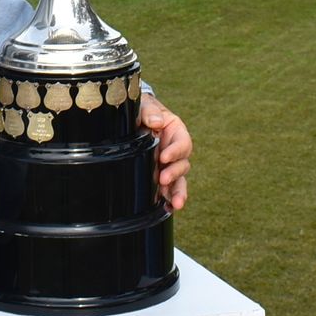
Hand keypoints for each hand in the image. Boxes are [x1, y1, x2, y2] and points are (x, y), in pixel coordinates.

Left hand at [138, 93, 191, 210]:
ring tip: (175, 203)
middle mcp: (175, 150)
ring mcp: (168, 164)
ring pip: (179, 181)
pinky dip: (168, 199)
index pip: (182, 143)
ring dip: (177, 191)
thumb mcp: (145, 106)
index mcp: (176, 131)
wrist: (132, 119)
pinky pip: (167, 189)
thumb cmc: (142, 110)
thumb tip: (156, 122)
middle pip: (183, 164)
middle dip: (175, 173)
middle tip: (163, 179)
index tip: (163, 157)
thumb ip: (150, 112)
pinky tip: (168, 209)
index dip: (176, 151)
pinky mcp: (159, 175)